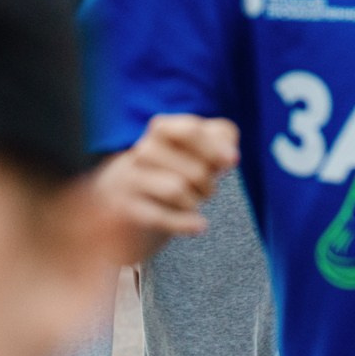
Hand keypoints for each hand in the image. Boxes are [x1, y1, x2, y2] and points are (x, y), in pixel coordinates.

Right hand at [93, 114, 237, 249]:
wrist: (122, 200)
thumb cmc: (170, 169)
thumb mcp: (195, 148)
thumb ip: (218, 139)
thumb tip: (229, 154)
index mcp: (161, 130)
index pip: (190, 130)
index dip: (215, 146)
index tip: (233, 161)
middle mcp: (142, 150)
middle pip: (193, 168)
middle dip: (208, 183)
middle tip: (206, 189)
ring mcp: (131, 180)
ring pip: (176, 189)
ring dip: (195, 201)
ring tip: (195, 203)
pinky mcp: (126, 208)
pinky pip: (160, 216)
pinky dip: (184, 223)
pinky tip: (200, 225)